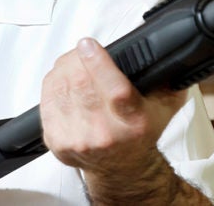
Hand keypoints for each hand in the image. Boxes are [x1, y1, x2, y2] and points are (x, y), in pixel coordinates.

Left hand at [39, 37, 186, 177]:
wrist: (122, 168)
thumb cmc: (141, 133)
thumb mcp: (166, 104)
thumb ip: (167, 75)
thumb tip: (160, 44)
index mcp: (134, 122)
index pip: (115, 91)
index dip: (98, 63)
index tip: (88, 45)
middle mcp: (106, 134)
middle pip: (81, 84)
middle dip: (77, 59)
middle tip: (82, 52)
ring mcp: (79, 140)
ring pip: (60, 88)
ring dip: (63, 69)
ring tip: (74, 67)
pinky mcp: (58, 143)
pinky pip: (46, 102)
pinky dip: (52, 85)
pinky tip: (63, 83)